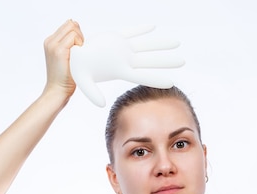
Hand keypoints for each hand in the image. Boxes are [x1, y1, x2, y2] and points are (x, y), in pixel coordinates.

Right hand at [43, 20, 83, 98]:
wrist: (57, 91)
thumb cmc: (65, 77)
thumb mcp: (66, 57)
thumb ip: (69, 44)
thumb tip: (79, 32)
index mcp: (50, 41)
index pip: (68, 25)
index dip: (77, 34)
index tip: (78, 48)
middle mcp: (50, 41)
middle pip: (71, 24)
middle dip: (79, 34)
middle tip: (79, 51)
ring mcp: (53, 45)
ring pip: (72, 27)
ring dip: (80, 39)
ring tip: (77, 54)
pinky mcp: (58, 50)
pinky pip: (74, 36)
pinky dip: (79, 44)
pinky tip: (77, 56)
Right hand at [69, 25, 184, 106]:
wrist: (73, 56)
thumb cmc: (77, 69)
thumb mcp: (83, 80)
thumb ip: (92, 93)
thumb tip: (101, 104)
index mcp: (120, 70)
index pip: (142, 76)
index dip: (156, 79)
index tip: (171, 82)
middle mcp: (125, 60)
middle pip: (150, 61)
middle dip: (166, 61)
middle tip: (183, 61)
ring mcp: (122, 48)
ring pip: (145, 45)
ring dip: (160, 44)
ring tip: (177, 42)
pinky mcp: (116, 37)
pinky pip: (132, 32)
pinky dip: (142, 29)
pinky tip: (153, 27)